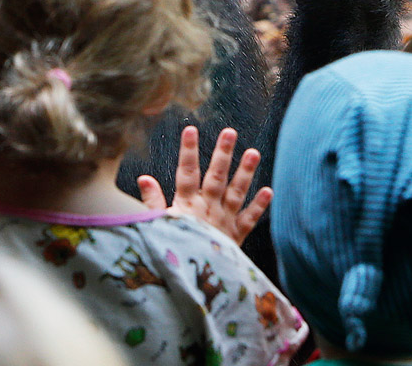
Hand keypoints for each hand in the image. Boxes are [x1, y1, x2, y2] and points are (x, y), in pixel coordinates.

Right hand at [136, 126, 271, 244]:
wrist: (194, 283)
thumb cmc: (171, 252)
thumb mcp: (156, 227)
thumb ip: (152, 202)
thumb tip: (144, 177)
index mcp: (186, 205)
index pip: (186, 172)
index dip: (188, 150)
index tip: (190, 129)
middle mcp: (208, 209)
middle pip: (216, 177)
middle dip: (222, 153)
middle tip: (230, 132)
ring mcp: (224, 221)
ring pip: (236, 193)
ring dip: (245, 172)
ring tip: (253, 152)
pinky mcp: (235, 236)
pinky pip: (249, 219)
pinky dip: (259, 205)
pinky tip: (268, 190)